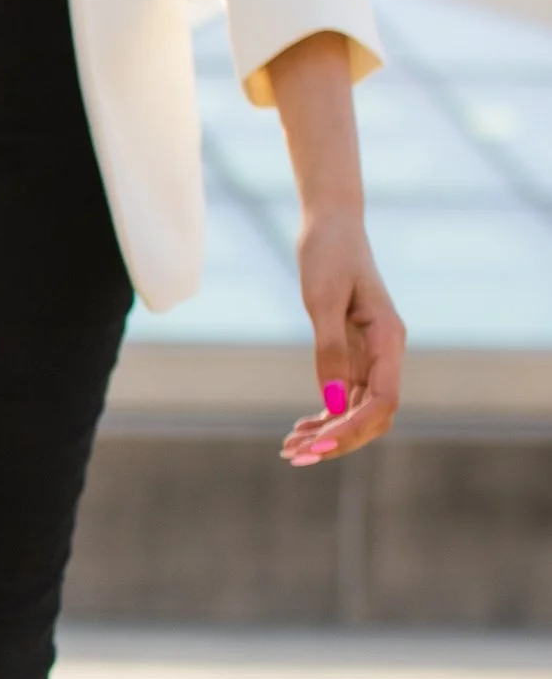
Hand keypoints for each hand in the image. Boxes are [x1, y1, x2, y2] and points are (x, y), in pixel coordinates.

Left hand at [279, 212, 404, 466]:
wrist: (330, 224)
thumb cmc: (329, 254)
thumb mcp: (323, 300)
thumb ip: (330, 350)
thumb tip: (330, 402)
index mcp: (389, 339)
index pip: (383, 401)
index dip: (354, 428)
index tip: (318, 443)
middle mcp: (386, 352)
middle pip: (374, 414)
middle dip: (339, 439)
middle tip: (296, 454)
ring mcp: (372, 354)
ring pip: (358, 409)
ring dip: (329, 432)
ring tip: (291, 447)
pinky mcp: (354, 351)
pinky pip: (346, 395)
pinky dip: (326, 414)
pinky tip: (300, 428)